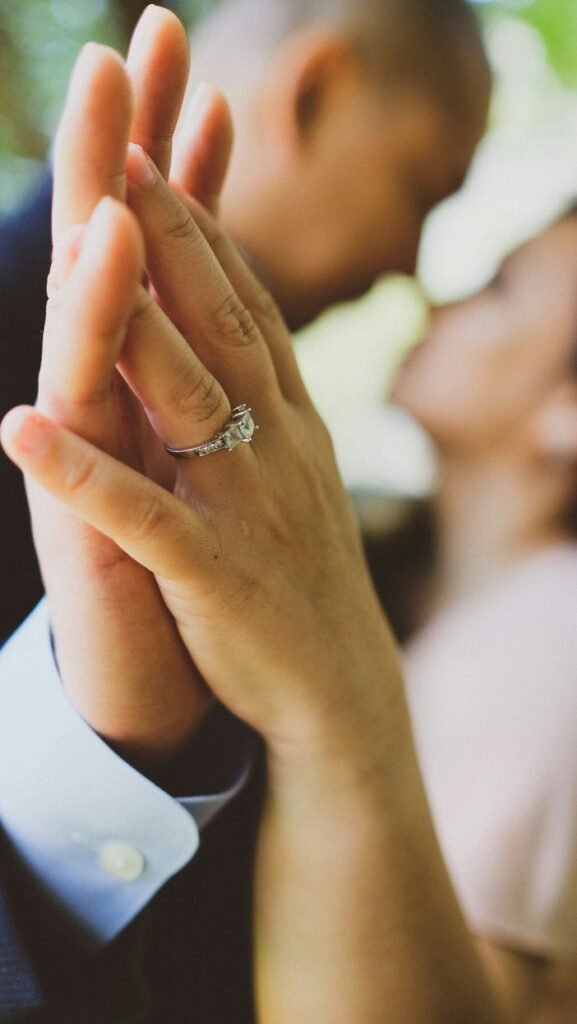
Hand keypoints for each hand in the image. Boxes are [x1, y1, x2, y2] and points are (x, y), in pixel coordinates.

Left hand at [3, 134, 401, 767]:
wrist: (341, 686)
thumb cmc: (302, 571)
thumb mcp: (293, 468)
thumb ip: (263, 396)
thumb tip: (234, 330)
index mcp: (287, 418)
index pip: (242, 306)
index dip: (198, 232)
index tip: (150, 161)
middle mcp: (273, 446)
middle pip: (218, 327)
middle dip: (167, 239)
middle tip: (119, 156)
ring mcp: (245, 507)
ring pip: (186, 401)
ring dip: (134, 327)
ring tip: (78, 249)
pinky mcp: (216, 575)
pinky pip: (141, 517)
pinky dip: (84, 474)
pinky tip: (22, 430)